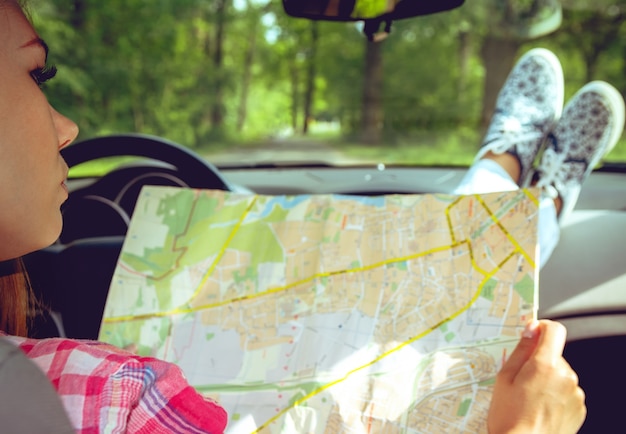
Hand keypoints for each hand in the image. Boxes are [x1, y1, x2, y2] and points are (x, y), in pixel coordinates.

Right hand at [487, 319, 585, 433]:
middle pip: (554, 354)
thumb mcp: (504, 378)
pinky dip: (555, 395)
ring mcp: (575, 393)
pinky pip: (567, 391)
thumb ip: (520, 350)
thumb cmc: (509, 417)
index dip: (542, 328)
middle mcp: (565, 376)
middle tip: (520, 382)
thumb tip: (531, 329)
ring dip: (547, 379)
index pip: (554, 330)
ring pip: (560, 373)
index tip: (532, 334)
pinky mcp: (579, 408)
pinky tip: (540, 408)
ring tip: (530, 399)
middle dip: (538, 361)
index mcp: (544, 365)